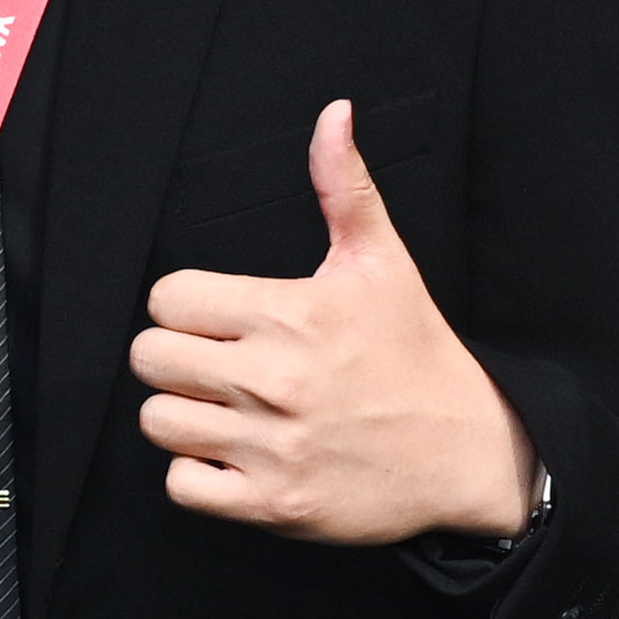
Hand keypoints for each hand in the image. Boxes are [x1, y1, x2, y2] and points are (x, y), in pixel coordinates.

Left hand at [129, 103, 533, 547]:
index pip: (167, 299)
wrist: (468, 450)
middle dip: (173, 357)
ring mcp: (272, 446)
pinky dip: (197, 474)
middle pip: (150, 358)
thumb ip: (345, 186)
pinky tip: (234, 455)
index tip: (218, 318)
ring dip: (182, 416)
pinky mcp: (272, 505)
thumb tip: (334, 113)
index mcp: (290, 313)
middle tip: (214, 363)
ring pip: (158, 420)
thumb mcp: (383, 262)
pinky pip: (181, 485)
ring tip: (224, 409)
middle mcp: (274, 379)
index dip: (184, 306)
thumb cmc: (416, 351)